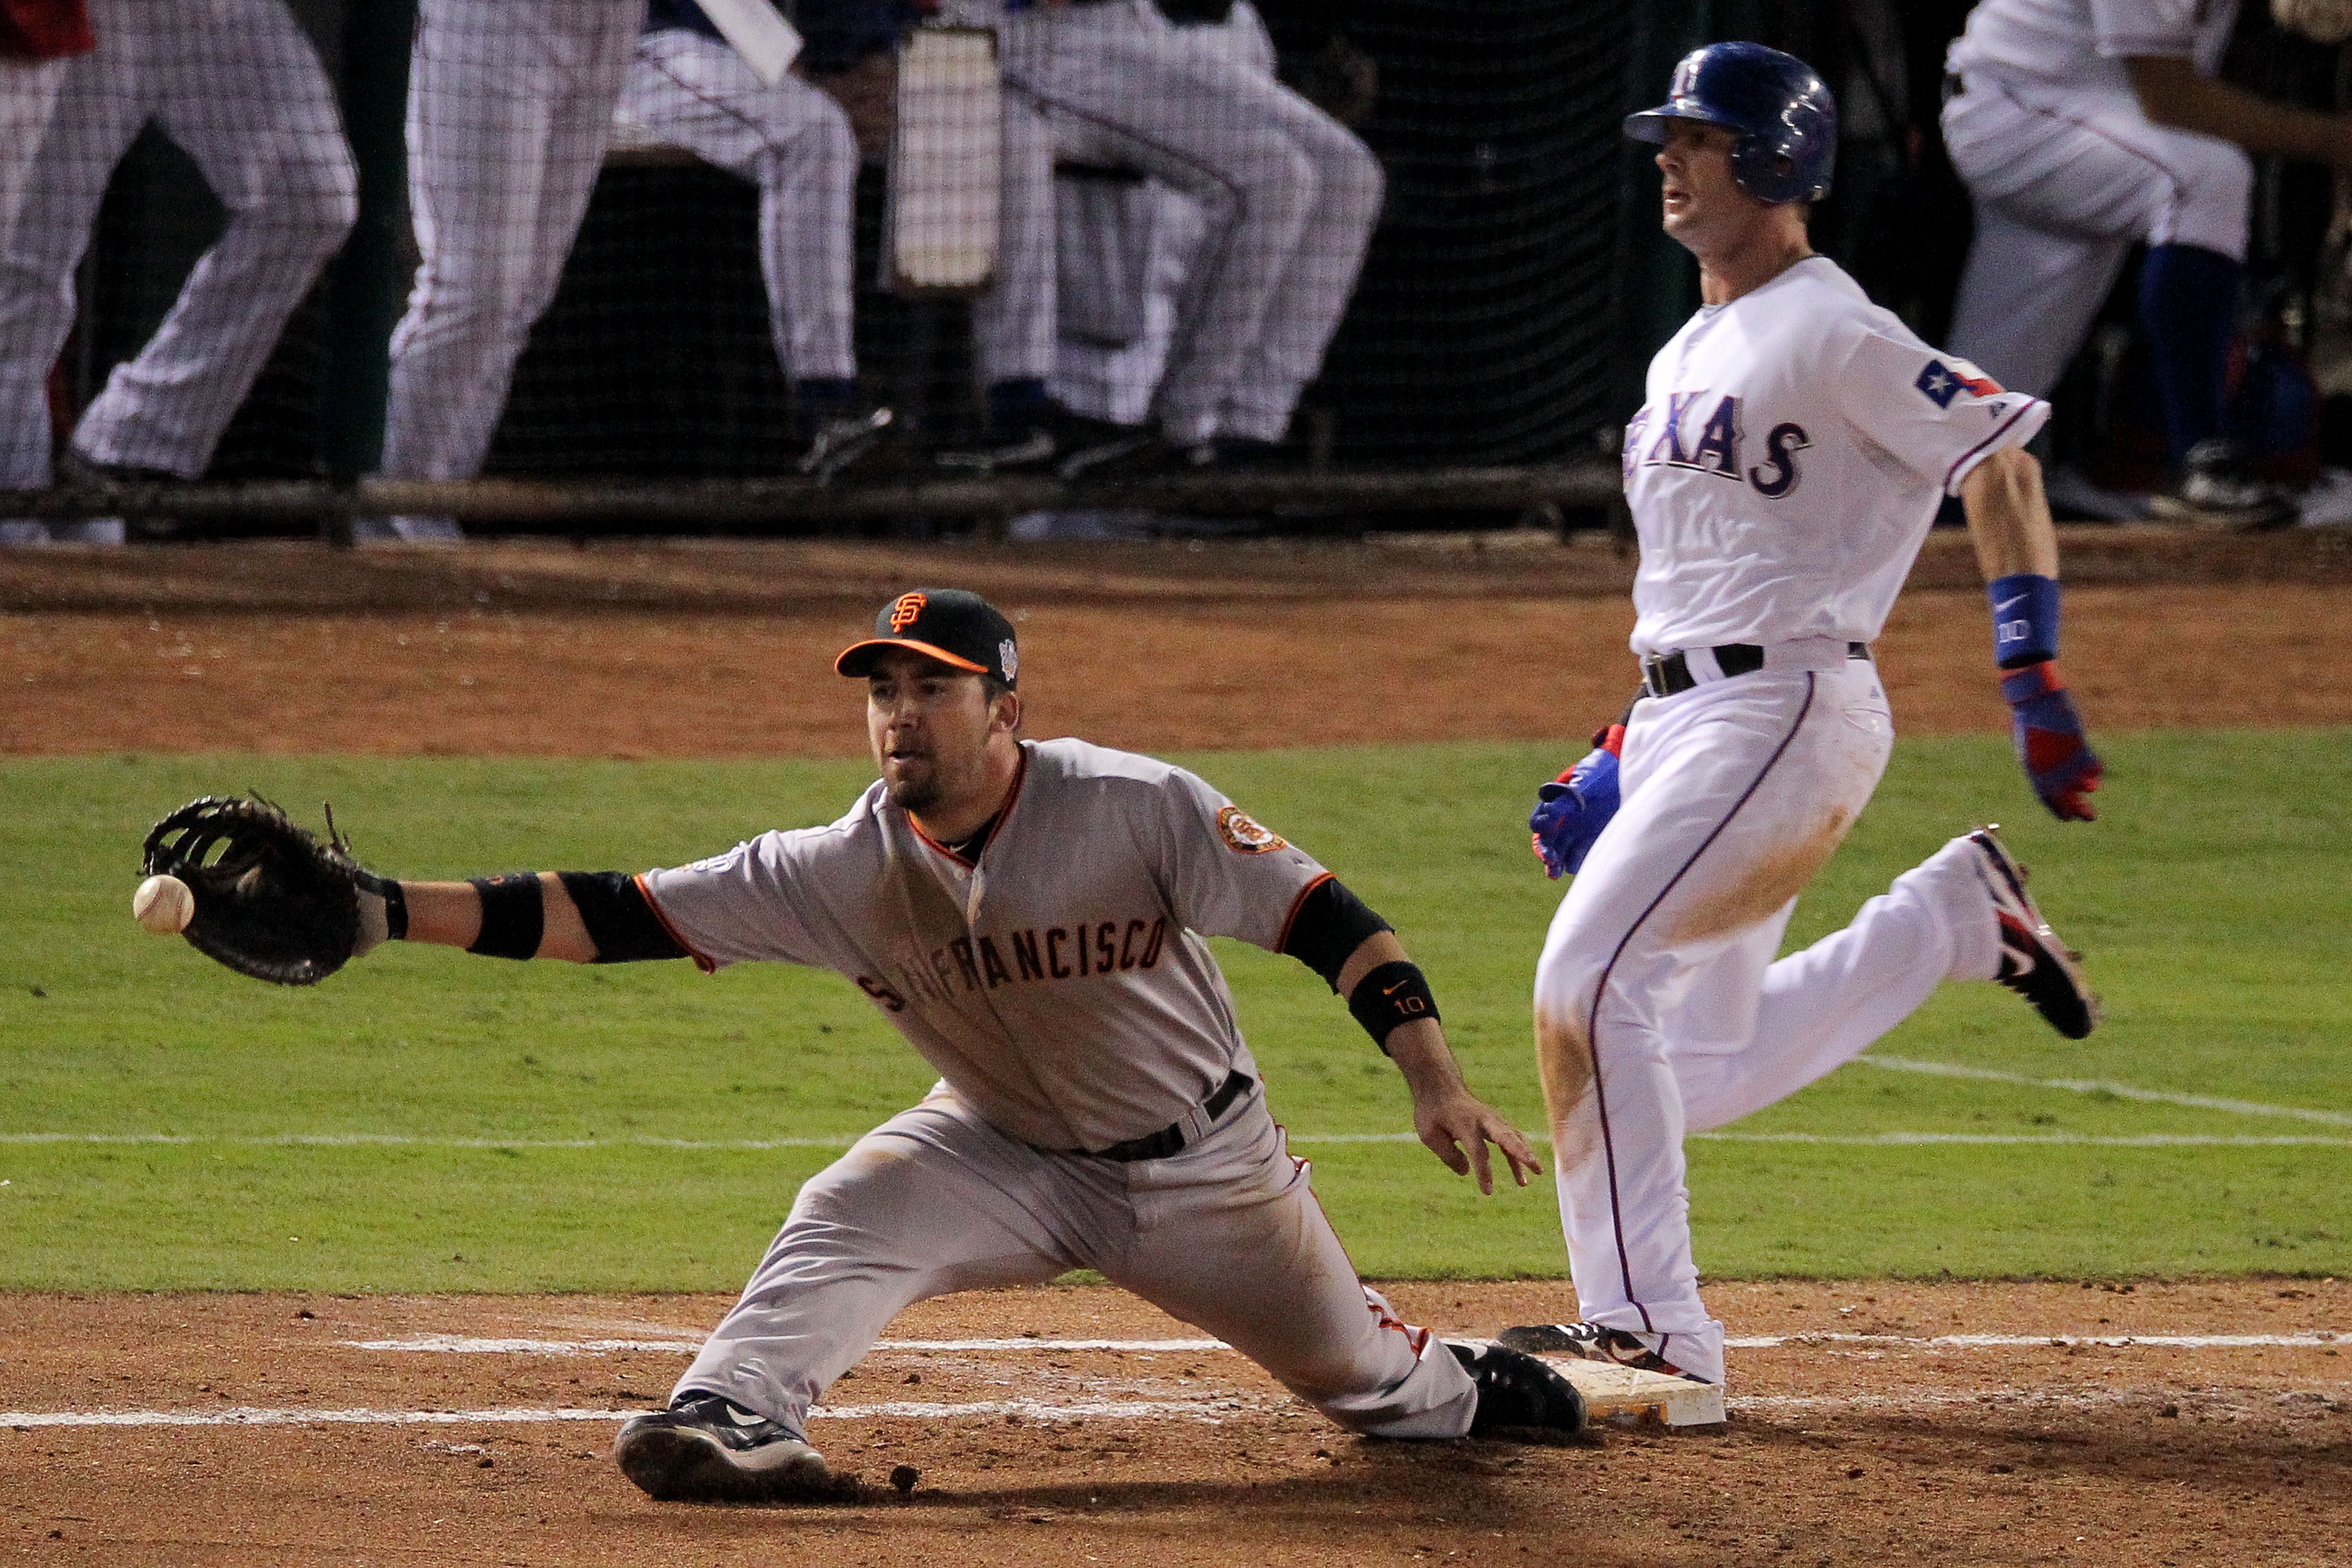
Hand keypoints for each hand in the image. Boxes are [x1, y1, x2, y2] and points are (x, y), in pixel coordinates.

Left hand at [1413, 1088, 1543, 1194]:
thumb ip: (1449, 1155)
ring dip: (1525, 1154)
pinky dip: (1519, 1153)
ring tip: (1538, 1172)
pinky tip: (1522, 1175)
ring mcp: (1492, 1119)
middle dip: (1521, 1152)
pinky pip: (1511, 1138)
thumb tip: (1467, 1171)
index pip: (1479, 1152)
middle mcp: (1483, 1120)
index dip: (1484, 1172)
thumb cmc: (1432, 1112)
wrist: (1440, 1087)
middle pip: (1506, 1137)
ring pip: (1513, 1137)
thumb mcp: (1429, 1134)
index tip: (1487, 1192)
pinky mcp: (1496, 1122)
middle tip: (1535, 1166)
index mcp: (1464, 1124)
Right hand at [1529, 735, 1622, 878]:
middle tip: (1550, 859)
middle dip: (1546, 851)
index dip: (1541, 824)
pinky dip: (1574, 863)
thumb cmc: (1600, 772)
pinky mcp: (1591, 839)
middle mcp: (1563, 820)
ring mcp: (1576, 831)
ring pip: (1560, 851)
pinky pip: (1579, 854)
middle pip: (1547, 840)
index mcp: (1555, 803)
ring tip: (1556, 874)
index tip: (1550, 824)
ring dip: (1556, 863)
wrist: (1624, 774)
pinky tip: (1574, 868)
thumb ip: (1569, 795)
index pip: (1539, 820)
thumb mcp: (1585, 779)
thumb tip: (1551, 812)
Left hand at [2001, 662, 2102, 820]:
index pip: (2046, 799)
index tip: (2067, 817)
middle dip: (2079, 810)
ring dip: (2089, 788)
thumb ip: (2039, 764)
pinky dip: (2096, 769)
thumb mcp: (2028, 747)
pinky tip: (2096, 770)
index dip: (2058, 809)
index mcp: (2034, 771)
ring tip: (2091, 789)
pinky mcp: (2079, 749)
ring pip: (2084, 785)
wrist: (2037, 703)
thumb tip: (2052, 778)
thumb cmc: (2029, 723)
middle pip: (2067, 799)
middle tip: (2090, 817)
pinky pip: (2093, 766)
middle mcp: (2050, 771)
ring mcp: (2066, 761)